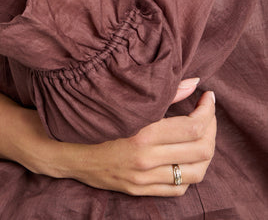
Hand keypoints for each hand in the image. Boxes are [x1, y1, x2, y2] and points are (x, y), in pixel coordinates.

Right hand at [35, 85, 215, 196]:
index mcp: (143, 134)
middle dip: (212, 128)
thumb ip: (162, 92)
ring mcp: (143, 179)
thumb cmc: (90, 116)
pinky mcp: (139, 190)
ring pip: (195, 173)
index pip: (194, 127)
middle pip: (201, 151)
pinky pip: (178, 189)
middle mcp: (146, 161)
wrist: (61, 148)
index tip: (208, 96)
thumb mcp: (123, 101)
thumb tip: (193, 83)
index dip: (208, 110)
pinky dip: (190, 172)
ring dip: (205, 152)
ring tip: (201, 133)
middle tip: (207, 112)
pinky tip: (185, 155)